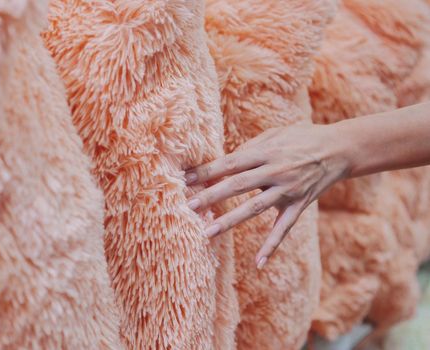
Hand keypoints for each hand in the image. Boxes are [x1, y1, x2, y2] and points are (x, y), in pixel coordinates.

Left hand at [185, 123, 349, 267]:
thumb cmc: (300, 137)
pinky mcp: (300, 205)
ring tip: (207, 232)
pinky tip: (259, 263)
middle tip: (188, 206)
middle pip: (238, 185)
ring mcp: (288, 190)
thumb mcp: (274, 135)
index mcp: (265, 152)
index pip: (230, 162)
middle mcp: (275, 172)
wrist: (339, 149)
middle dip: (211, 195)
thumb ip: (248, 149)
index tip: (185, 178)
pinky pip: (283, 228)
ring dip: (230, 221)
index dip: (207, 171)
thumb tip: (222, 162)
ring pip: (255, 208)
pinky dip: (272, 245)